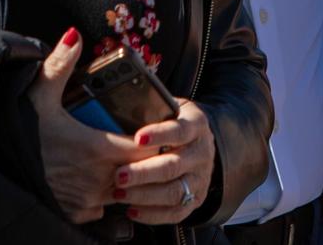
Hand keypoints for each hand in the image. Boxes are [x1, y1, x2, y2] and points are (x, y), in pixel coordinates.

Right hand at [28, 30, 139, 223]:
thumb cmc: (19, 131)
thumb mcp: (38, 93)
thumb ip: (60, 64)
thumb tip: (74, 35)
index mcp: (98, 148)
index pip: (147, 147)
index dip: (153, 138)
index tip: (151, 127)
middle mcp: (99, 179)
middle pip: (139, 170)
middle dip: (142, 156)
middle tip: (134, 138)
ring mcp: (89, 200)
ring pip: (123, 189)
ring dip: (123, 175)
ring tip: (113, 157)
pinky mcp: (77, 214)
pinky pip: (103, 206)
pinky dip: (103, 194)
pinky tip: (92, 177)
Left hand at [114, 100, 214, 225]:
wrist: (199, 143)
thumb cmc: (173, 122)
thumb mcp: (169, 107)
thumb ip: (152, 108)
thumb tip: (119, 107)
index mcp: (197, 125)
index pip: (180, 130)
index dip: (159, 134)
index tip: (137, 138)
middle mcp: (203, 152)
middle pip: (173, 165)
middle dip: (143, 172)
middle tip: (119, 175)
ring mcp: (201, 178)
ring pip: (174, 191)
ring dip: (144, 195)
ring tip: (119, 194)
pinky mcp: (196, 199)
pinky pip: (175, 212)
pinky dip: (152, 214)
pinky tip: (131, 210)